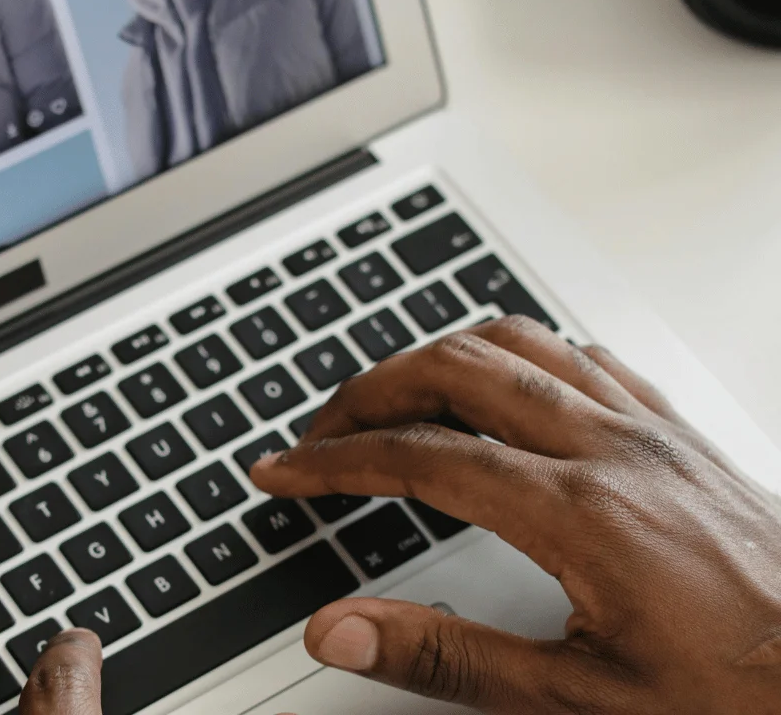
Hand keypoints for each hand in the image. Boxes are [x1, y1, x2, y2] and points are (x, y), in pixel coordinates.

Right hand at [252, 316, 780, 713]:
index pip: (421, 458)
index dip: (336, 461)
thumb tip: (342, 628)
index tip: (287, 472)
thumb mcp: (580, 704)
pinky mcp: (676, 432)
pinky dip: (512, 351)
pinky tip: (498, 380)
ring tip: (387, 395)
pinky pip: (581, 352)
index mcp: (582, 515)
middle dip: (368, 392)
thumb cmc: (739, 698)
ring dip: (432, 357)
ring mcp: (649, 430)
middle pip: (455, 370)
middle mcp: (611, 449)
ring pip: (514, 342)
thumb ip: (447, 658)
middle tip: (320, 432)